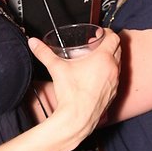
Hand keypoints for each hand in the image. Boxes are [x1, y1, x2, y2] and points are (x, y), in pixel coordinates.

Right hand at [29, 28, 120, 146]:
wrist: (78, 118)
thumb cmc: (72, 94)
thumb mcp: (56, 68)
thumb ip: (44, 53)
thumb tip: (34, 43)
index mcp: (103, 58)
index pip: (113, 37)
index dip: (107, 32)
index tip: (99, 33)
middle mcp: (113, 69)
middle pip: (118, 48)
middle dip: (107, 44)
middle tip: (94, 45)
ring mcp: (115, 82)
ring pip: (117, 63)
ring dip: (109, 58)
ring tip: (94, 60)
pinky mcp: (113, 93)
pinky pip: (115, 78)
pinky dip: (109, 72)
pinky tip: (96, 76)